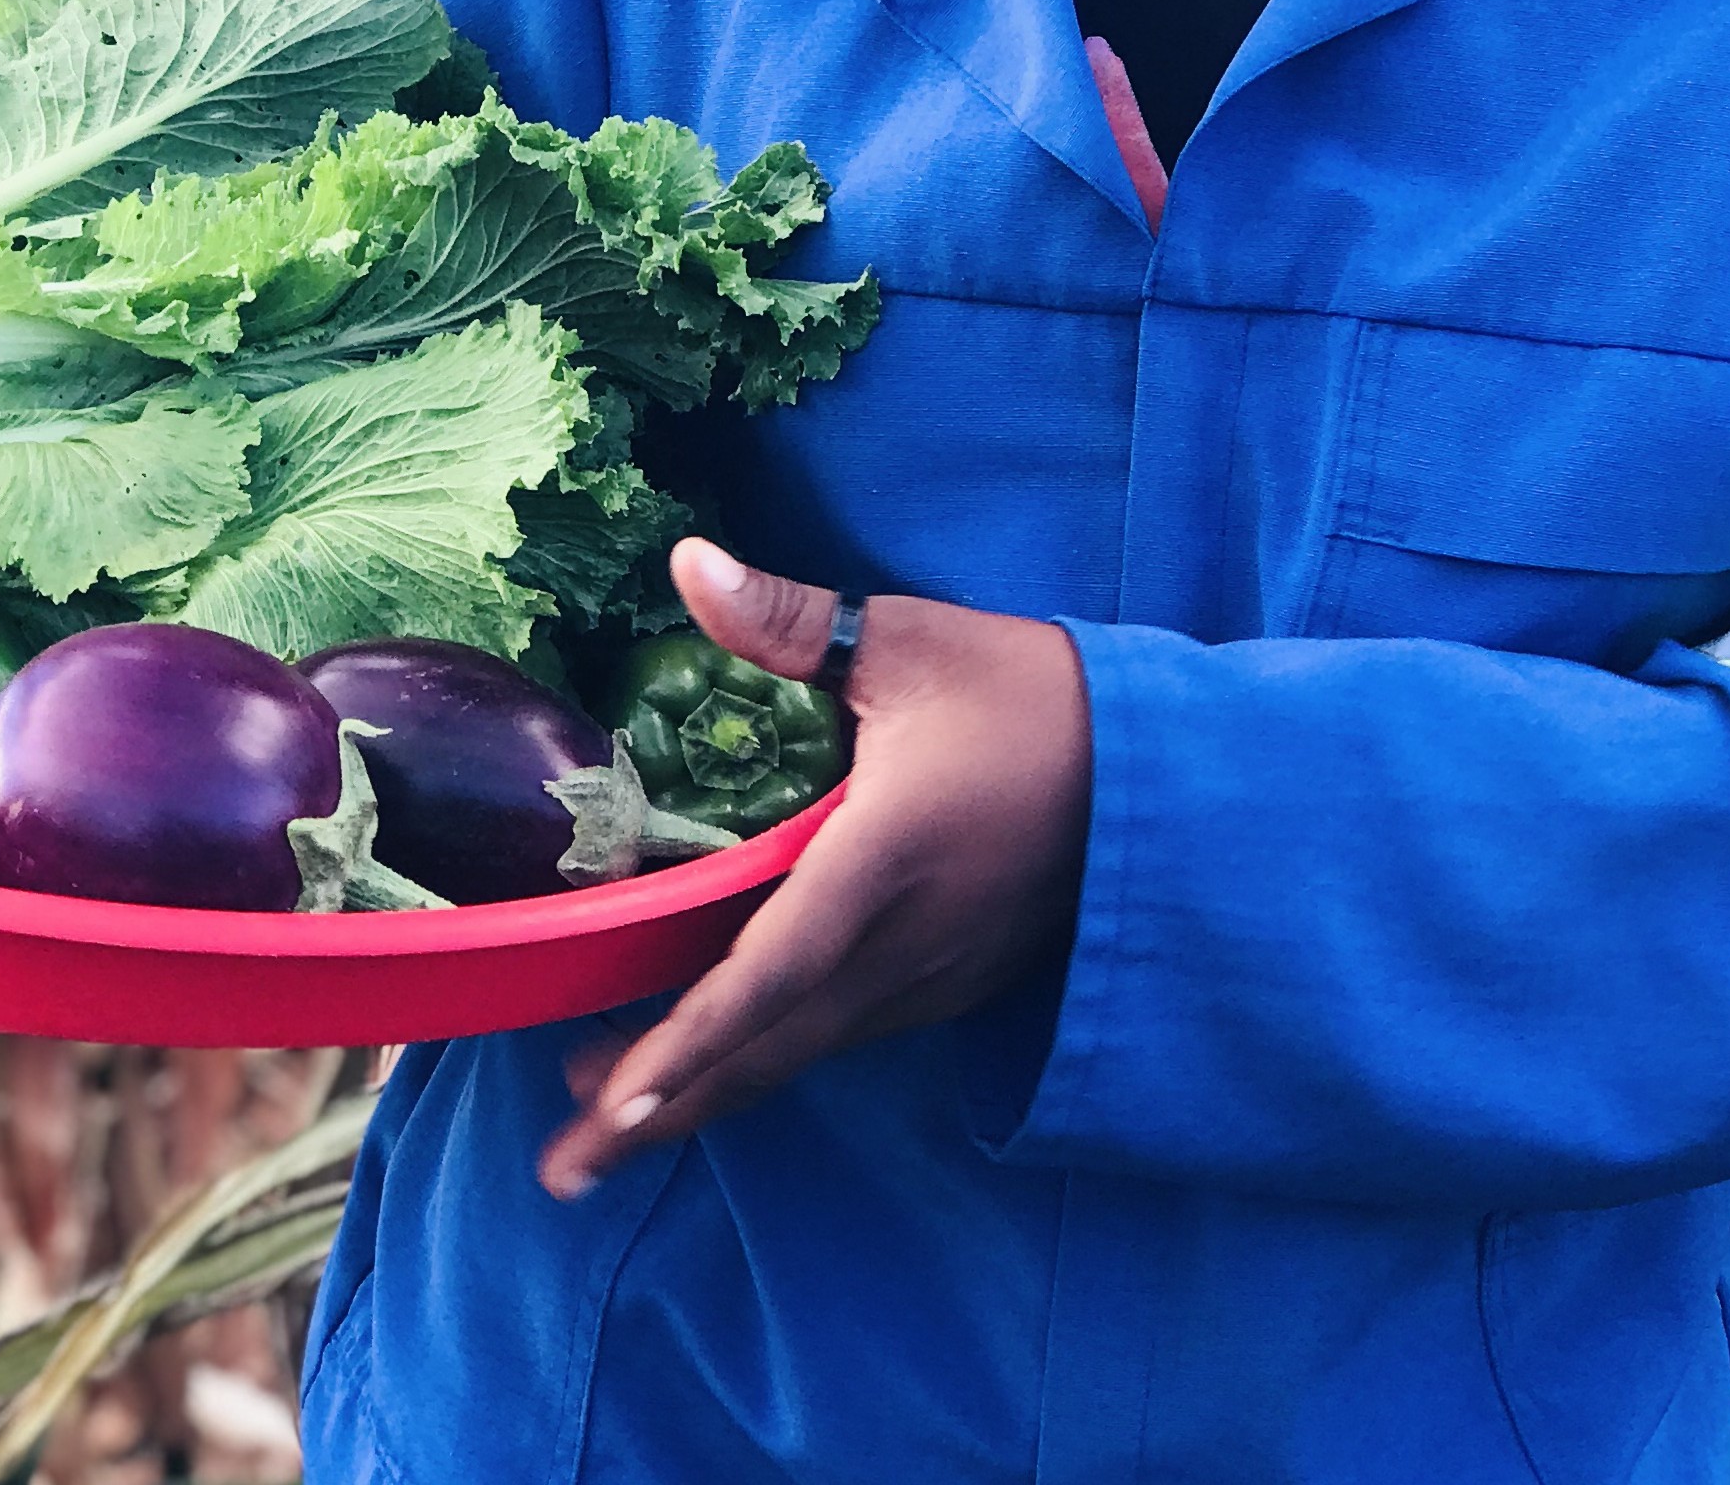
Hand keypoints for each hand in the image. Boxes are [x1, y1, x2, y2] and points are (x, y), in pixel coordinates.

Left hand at [539, 538, 1090, 1198]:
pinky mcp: (953, 983)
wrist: (1164, 768)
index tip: (613, 1105)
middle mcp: (907, 942)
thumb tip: (687, 560)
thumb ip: (787, 619)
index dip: (688, 1043)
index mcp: (883, 858)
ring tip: (608, 1123)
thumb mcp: (906, 640)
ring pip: (804, 1052)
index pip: (770, 972)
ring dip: (709, 1091)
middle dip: (664, 1110)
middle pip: (769, 1048)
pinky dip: (770, 1057)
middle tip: (565, 1168)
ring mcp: (935, 975)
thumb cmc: (1030, 693)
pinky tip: (720, 1061)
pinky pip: (843, 1033)